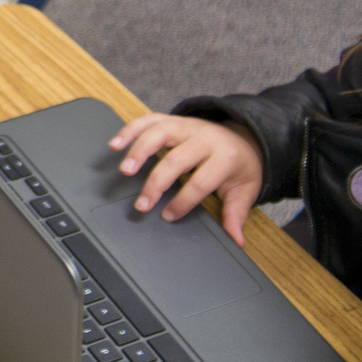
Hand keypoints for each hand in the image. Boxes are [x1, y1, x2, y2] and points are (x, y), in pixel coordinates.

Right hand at [109, 113, 263, 240]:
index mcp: (225, 157)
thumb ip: (236, 215)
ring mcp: (187, 126)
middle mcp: (204, 138)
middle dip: (156, 183)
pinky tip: (116, 145)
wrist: (243, 137)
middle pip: (176, 159)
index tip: (169, 216)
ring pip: (160, 133)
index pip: (201, 182)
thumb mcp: (245, 190)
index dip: (183, 201)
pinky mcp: (173, 120)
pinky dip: (130, 130)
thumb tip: (237, 241)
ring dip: (139, 151)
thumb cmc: (239, 166)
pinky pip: (149, 120)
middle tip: (142, 204)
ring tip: (125, 170)